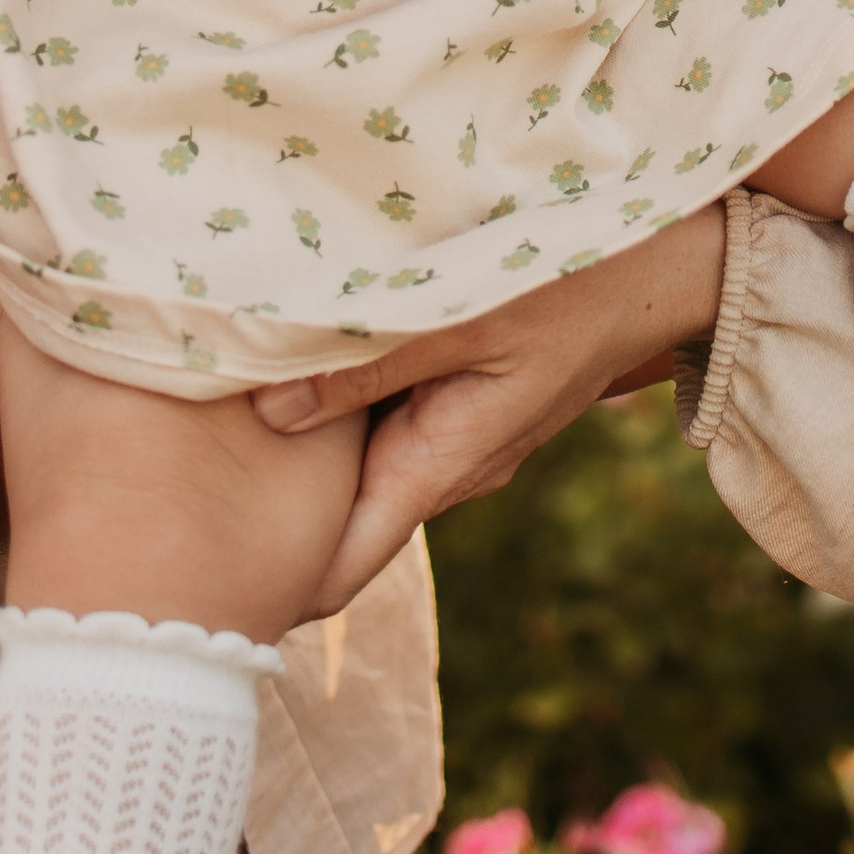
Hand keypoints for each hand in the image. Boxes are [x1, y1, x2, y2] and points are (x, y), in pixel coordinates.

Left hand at [254, 207, 727, 613]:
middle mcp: (453, 464)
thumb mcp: (462, 317)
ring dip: (309, 453)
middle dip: (277, 511)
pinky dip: (346, 404)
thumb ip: (366, 364)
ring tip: (221, 433)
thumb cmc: (568, 284)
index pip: (347, 560)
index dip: (279, 578)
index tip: (207, 590)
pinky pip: (391, 417)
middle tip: (191, 499)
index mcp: (446, 462)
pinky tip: (297, 366)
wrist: (662, 263)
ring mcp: (463, 431)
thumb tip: (269, 411)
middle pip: (345, 510)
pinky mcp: (469, 395)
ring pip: (366, 460)